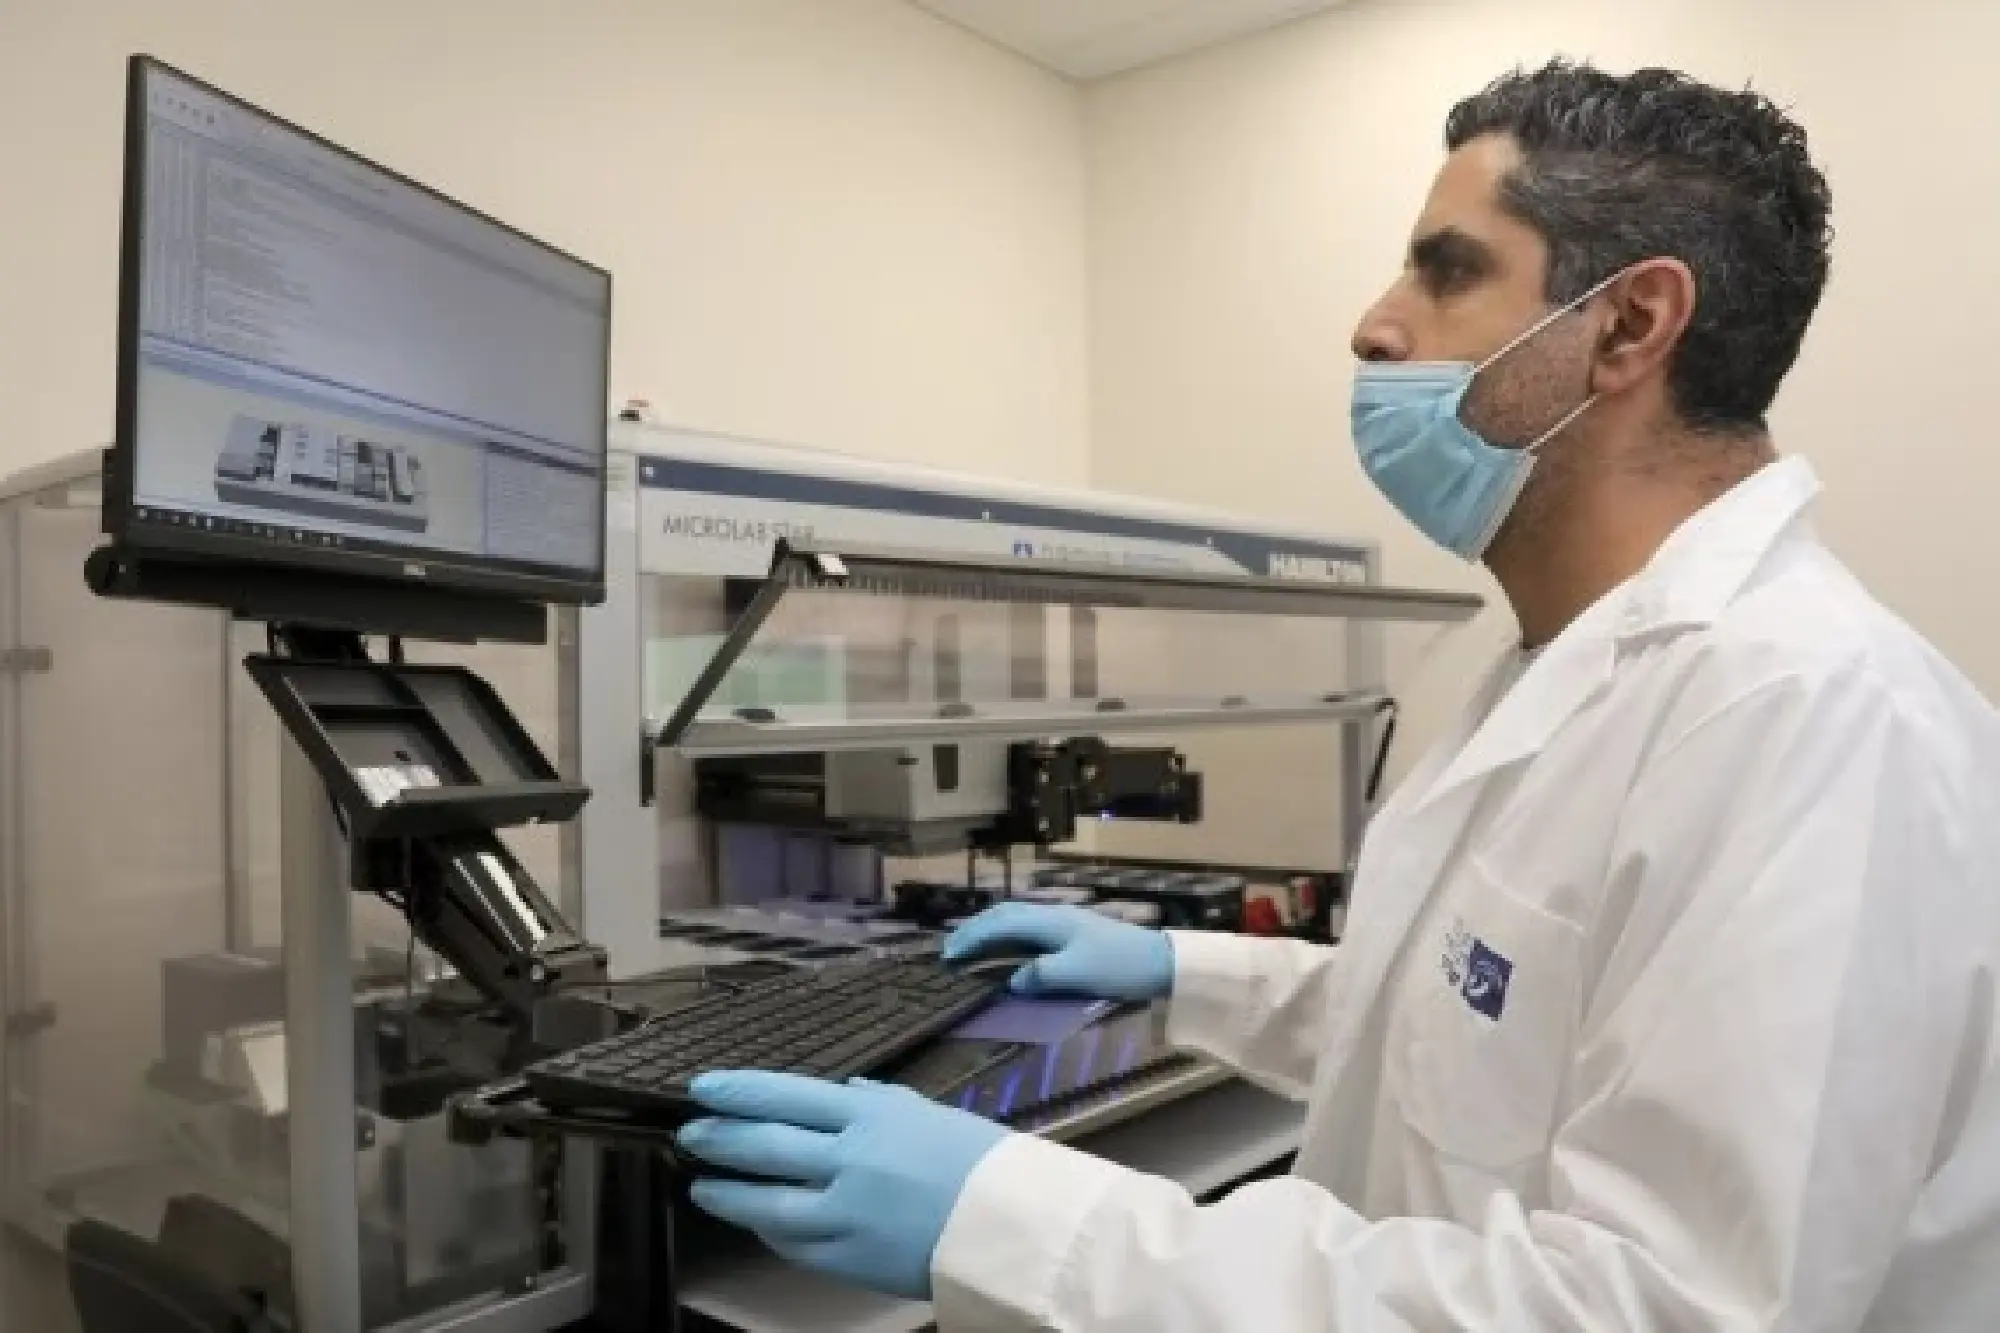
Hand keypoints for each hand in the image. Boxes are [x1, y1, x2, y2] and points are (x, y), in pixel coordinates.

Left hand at [678, 1071, 1009, 1300]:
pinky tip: (756, 1223)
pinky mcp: (847, 1258)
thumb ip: (881, 1104)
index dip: (741, 1092)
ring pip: (766, 1202)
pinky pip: (795, 1244)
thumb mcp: (928, 1115)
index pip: (787, 1096)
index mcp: (870, 1117)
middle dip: (720, 1138)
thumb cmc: (978, 1162)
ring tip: (701, 1186)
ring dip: (727, 1193)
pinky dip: (770, 1231)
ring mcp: (844, 1213)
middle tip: (689, 1133)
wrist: (1012, 1225)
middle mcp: (849, 1160)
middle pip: (766, 1145)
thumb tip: (847, 1095)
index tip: (704, 1087)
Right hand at [943, 902, 1174, 1002]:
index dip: (972, 938)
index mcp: (1050, 921)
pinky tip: (1007, 948)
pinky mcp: (1074, 931)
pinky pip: (1029, 927)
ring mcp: (1064, 921)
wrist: (1160, 961)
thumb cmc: (1119, 967)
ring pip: (1017, 918)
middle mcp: (1053, 915)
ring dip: (990, 930)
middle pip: (1005, 914)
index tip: (948, 956)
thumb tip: (1010, 980)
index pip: (1000, 923)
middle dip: (975, 930)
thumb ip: (1040, 975)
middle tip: (950, 950)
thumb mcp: (1077, 974)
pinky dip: (1009, 935)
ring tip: (970, 946)